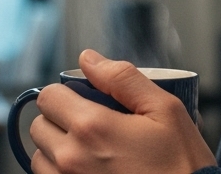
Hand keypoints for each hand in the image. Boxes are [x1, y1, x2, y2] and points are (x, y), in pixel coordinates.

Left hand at [29, 50, 216, 173]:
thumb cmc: (181, 163)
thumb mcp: (165, 109)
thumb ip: (123, 78)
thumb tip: (88, 59)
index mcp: (92, 127)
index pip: (48, 97)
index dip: (66, 92)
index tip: (85, 99)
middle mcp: (72, 159)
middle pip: (39, 126)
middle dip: (61, 118)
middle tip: (92, 124)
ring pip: (40, 157)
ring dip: (57, 148)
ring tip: (92, 150)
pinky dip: (61, 172)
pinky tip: (91, 169)